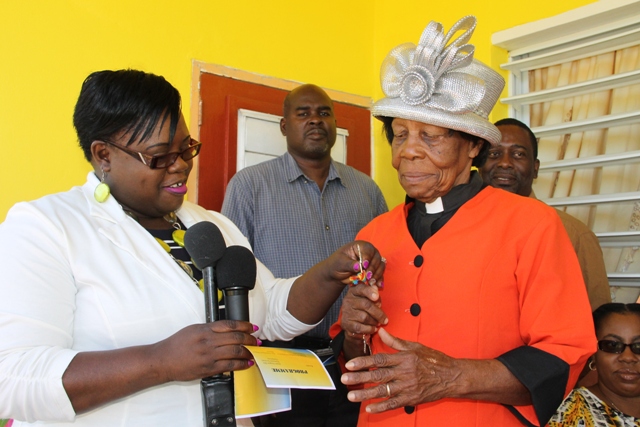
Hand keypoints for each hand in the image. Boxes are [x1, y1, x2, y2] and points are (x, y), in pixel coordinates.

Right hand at [150, 320, 257, 381]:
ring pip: (235, 352)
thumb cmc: (176, 345)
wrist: (163, 360)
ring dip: (248, 352)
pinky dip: (240, 364)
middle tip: (256, 341)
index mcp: (205, 330)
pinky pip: (229, 366)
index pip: (230, 325)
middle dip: (249, 339)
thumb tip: (227, 329)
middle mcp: (208, 341)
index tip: (253, 327)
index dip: (244, 325)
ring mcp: (209, 356)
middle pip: (236, 338)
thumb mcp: (193, 329)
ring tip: (254, 352)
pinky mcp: (208, 369)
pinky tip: (246, 363)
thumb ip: (210, 328)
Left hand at [327, 240, 385, 286]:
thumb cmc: (336, 265)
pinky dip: (379, 279)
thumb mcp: (340, 264)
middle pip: (376, 257)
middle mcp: (368, 252)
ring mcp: (372, 261)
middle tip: (368, 276)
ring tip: (371, 282)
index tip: (364, 266)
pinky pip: (380, 274)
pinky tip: (377, 285)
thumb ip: (349, 264)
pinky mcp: (374, 270)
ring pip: (380, 265)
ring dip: (377, 274)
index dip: (367, 257)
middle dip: (373, 268)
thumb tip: (359, 266)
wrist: (336, 274)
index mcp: (359, 246)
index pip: (367, 249)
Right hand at [341, 283, 386, 336]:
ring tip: (378, 324)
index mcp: (354, 291)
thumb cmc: (362, 307)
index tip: (377, 296)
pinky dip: (369, 329)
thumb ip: (373, 293)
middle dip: (378, 313)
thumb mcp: (367, 297)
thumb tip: (376, 287)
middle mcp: (348, 300)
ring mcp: (347, 312)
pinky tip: (373, 329)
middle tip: (385, 320)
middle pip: (366, 305)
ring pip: (364, 317)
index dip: (369, 292)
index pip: (361, 288)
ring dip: (374, 322)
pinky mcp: (346, 324)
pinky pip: (360, 328)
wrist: (350, 320)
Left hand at [341, 328, 460, 413]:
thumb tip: (380, 331)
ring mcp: (408, 387)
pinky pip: (394, 403)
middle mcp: (404, 372)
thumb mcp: (415, 346)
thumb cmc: (434, 360)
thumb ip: (395, 341)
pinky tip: (369, 408)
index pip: (379, 359)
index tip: (351, 364)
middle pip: (378, 375)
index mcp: (404, 358)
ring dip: (366, 394)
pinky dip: (381, 407)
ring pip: (383, 391)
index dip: (364, 361)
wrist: (453, 376)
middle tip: (345, 379)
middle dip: (359, 378)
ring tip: (351, 396)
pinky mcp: (412, 398)